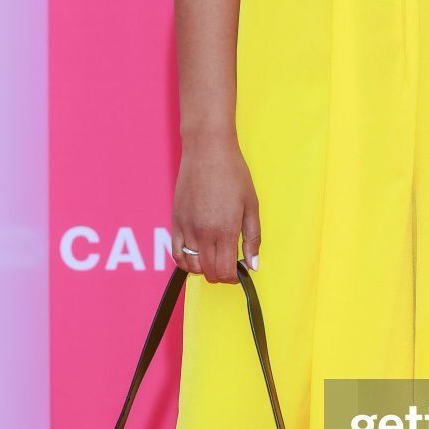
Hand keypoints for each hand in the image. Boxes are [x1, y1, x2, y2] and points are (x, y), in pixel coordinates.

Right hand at [173, 134, 260, 282]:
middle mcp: (203, 233)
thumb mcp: (251, 206)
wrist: (207, 151)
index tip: (239, 272)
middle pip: (208, 272)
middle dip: (221, 275)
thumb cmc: (232, 173)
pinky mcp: (175, 221)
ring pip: (191, 266)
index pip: (225, 271)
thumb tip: (253, 265)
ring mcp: (187, 228)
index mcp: (225, 230)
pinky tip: (196, 255)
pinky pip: (176, 252)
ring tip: (214, 257)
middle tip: (229, 265)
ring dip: (203, 269)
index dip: (233, 277)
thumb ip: (252, 238)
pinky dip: (185, 261)